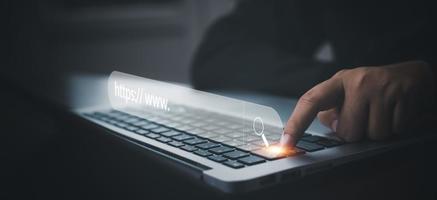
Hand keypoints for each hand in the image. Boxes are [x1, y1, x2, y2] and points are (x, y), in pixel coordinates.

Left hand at [280, 61, 434, 146]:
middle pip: (348, 131)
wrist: (410, 76)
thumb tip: (326, 124)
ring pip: (373, 134)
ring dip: (378, 131)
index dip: (297, 123)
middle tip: (366, 116)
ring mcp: (381, 87)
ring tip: (382, 114)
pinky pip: (394, 130)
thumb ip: (331, 111)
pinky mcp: (402, 95)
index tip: (286, 142)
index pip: (311, 101)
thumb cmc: (372, 89)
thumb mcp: (347, 94)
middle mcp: (358, 81)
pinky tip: (396, 113)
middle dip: (357, 132)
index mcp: (338, 81)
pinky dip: (396, 128)